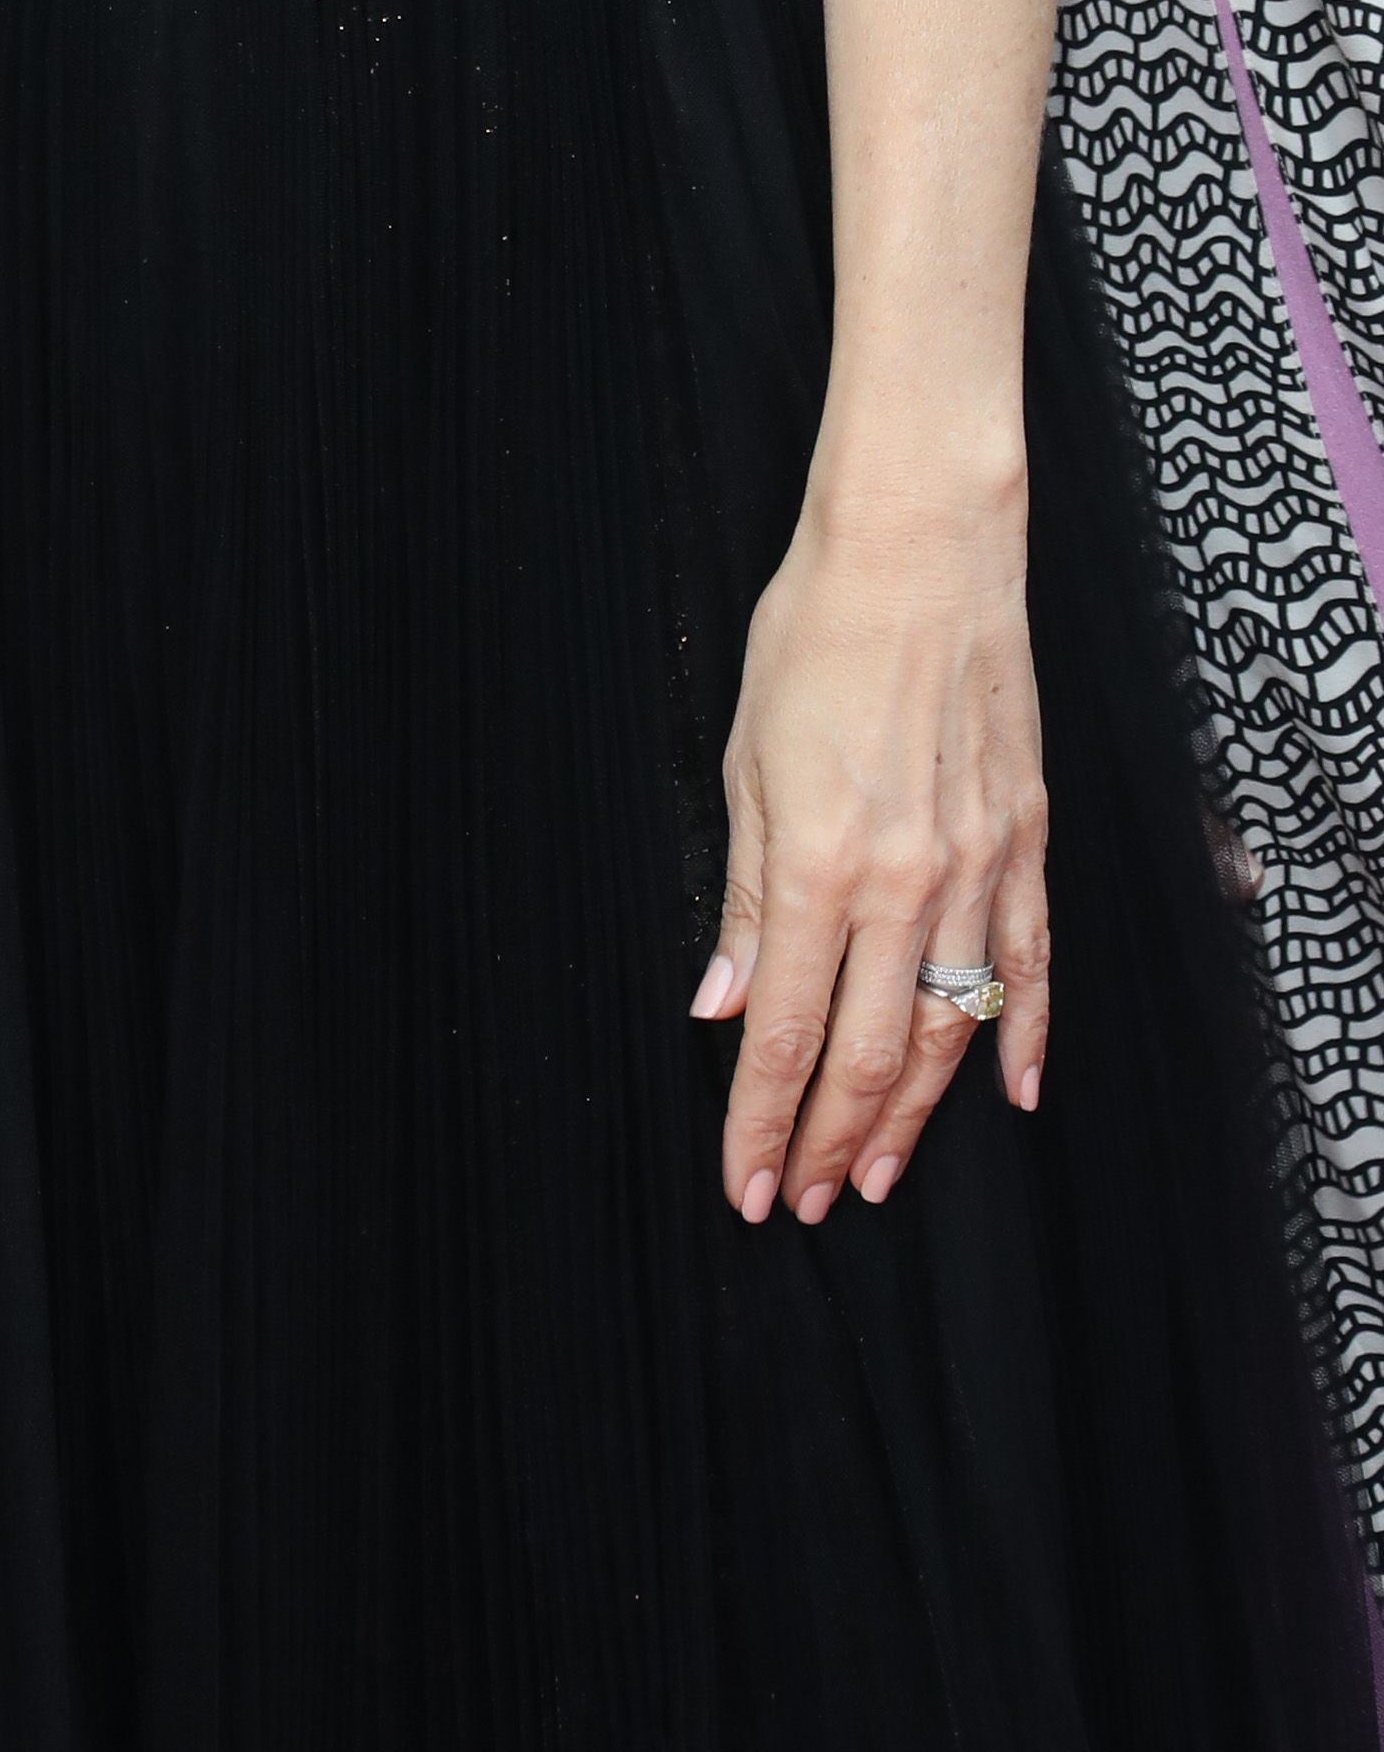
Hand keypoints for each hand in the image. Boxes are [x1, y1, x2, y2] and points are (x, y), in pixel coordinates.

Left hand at [692, 485, 1048, 1223]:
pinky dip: (1026, 1035)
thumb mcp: (745, 759)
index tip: (747, 1186)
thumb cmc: (814, 636)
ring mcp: (977, 864)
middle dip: (831, 1140)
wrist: (921, 550)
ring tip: (879, 1173)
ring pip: (948, 1027)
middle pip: (865, 1052)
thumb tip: (720, 1002)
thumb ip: (743, 891)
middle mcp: (905, 882)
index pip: (783, 1033)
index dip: (763, 1122)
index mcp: (819, 865)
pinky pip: (1032, 960)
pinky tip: (1015, 1095)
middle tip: (810, 1201)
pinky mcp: (1026, 837)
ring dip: (912, 1112)